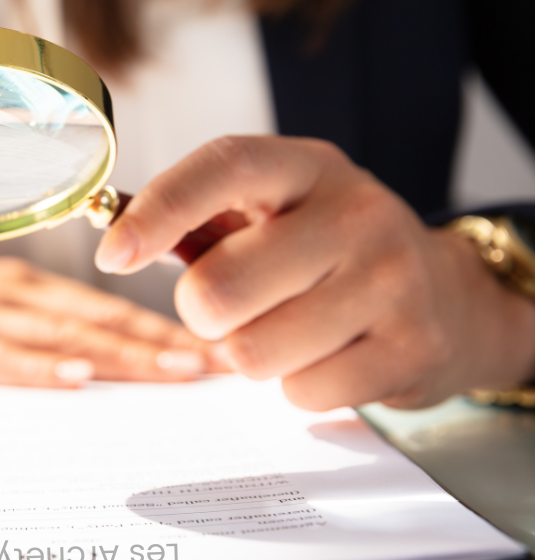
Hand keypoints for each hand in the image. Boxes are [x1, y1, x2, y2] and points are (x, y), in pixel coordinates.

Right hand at [0, 230, 218, 387]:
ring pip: (56, 334)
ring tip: (175, 374)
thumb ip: (16, 323)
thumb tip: (82, 358)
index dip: (159, 327)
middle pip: (94, 318)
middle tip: (217, 367)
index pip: (101, 306)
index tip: (210, 350)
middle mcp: (1, 290)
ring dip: (119, 353)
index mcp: (13, 283)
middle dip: (159, 343)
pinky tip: (73, 377)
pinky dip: (34, 366)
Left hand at [95, 136, 534, 409]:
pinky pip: (301, 392)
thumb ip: (198, 219)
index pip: (224, 167)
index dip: (159, 211)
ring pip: (253, 352)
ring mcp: (392, 280)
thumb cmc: (324, 252)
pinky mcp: (412, 347)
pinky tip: (328, 354)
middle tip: (230, 307)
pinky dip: (297, 385)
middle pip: (220, 287)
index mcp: (307, 167)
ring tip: (287, 328)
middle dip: (202, 313)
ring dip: (250, 353)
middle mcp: (356, 212)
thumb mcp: (273, 211)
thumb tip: (113, 237)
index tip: (112, 254)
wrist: (446, 295)